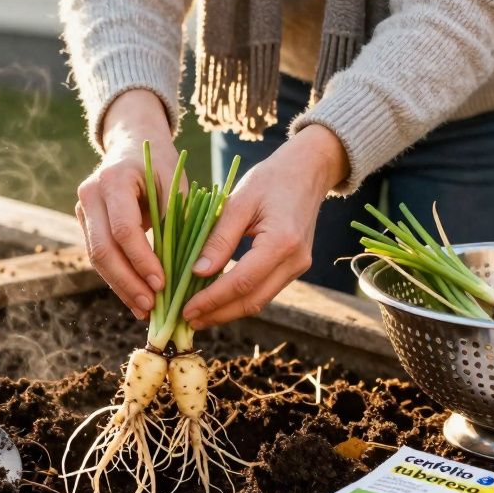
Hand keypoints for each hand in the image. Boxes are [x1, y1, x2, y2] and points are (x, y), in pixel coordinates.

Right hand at [76, 90, 182, 319]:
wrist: (131, 145)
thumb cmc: (160, 164)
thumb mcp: (175, 183)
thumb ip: (174, 219)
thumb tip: (182, 267)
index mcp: (114, 179)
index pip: (124, 229)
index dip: (142, 260)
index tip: (162, 283)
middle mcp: (90, 194)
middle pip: (103, 249)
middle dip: (127, 282)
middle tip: (151, 306)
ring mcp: (82, 209)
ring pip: (97, 258)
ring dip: (121, 287)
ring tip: (144, 310)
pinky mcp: (85, 223)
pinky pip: (99, 256)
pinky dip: (118, 279)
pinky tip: (135, 298)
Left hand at [183, 125, 348, 328]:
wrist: (308, 172)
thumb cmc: (271, 179)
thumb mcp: (239, 201)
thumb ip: (219, 237)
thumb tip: (197, 271)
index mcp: (282, 242)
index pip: (241, 282)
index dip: (211, 299)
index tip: (185, 308)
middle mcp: (295, 261)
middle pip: (252, 301)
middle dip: (218, 314)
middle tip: (186, 321)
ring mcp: (298, 267)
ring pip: (259, 301)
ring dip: (227, 311)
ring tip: (197, 315)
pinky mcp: (294, 268)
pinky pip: (264, 290)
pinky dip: (239, 298)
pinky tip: (217, 300)